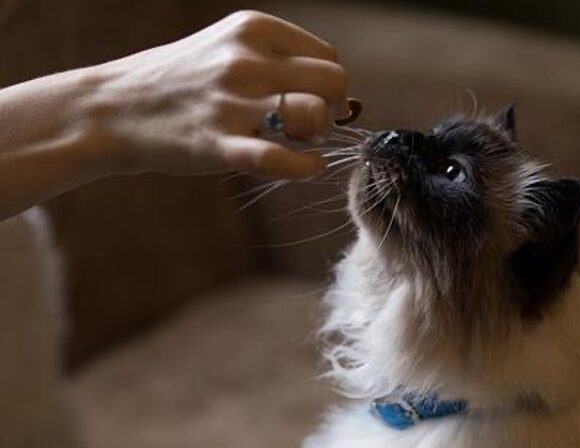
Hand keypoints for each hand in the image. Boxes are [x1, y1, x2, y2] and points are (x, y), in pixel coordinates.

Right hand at [83, 10, 348, 177]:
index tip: (312, 102)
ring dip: (319, 134)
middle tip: (310, 125)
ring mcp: (231, 102)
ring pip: (315, 115)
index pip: (327, 58)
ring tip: (299, 141)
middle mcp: (244, 59)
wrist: (110, 109)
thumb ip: (281, 64)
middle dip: (333, 108)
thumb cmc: (181, 82)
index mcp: (251, 28)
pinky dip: (307, 167)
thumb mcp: (227, 50)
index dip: (329, 86)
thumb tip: (349, 101)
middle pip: (333, 82)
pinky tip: (308, 167)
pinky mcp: (218, 144)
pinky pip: (282, 159)